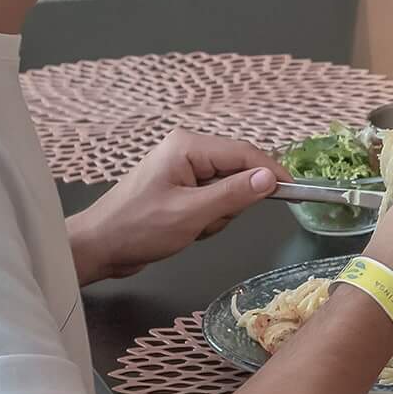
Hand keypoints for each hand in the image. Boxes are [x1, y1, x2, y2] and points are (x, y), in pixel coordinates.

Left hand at [72, 129, 281, 282]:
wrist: (98, 247)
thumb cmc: (137, 228)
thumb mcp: (191, 214)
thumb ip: (233, 195)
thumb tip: (270, 178)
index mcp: (187, 146)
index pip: (244, 152)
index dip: (271, 172)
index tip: (293, 193)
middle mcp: (187, 149)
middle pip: (237, 170)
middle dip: (231, 202)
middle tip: (206, 221)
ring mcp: (183, 168)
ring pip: (227, 189)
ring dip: (217, 214)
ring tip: (191, 227)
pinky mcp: (180, 186)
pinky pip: (212, 199)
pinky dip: (207, 218)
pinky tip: (186, 228)